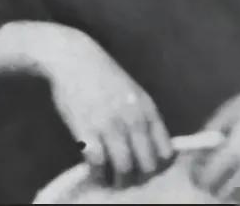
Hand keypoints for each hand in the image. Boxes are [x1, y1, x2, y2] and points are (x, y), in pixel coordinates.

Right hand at [0, 21, 173, 187]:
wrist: (74, 58)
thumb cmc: (102, 75)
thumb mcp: (132, 92)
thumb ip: (143, 118)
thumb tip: (152, 149)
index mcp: (148, 109)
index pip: (166, 153)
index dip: (158, 167)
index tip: (145, 169)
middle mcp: (133, 119)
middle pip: (147, 166)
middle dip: (138, 178)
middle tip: (127, 178)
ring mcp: (110, 125)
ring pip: (125, 169)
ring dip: (118, 181)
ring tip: (111, 180)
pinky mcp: (87, 130)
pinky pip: (98, 164)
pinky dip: (97, 173)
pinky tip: (95, 170)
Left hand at [197, 53, 239, 199]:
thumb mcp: (230, 110)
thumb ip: (210, 131)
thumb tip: (196, 150)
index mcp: (238, 148)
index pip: (209, 177)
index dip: (198, 176)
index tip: (197, 172)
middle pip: (225, 194)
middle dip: (215, 186)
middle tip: (212, 175)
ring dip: (237, 190)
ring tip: (234, 175)